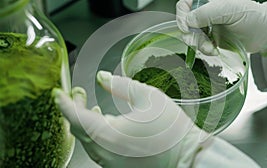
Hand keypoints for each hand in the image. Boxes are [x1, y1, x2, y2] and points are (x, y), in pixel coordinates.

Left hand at [53, 71, 259, 167]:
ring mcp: (111, 163)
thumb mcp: (149, 98)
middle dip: (75, 109)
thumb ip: (122, 85)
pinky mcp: (119, 167)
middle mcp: (105, 152)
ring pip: (87, 141)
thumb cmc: (172, 130)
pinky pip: (99, 149)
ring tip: (92, 107)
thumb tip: (103, 77)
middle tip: (79, 93)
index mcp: (108, 134)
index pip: (75, 116)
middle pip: (79, 128)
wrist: (188, 157)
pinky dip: (96, 135)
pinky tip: (106, 124)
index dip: (64, 102)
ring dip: (86, 122)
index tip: (58, 93)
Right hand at [176, 0, 266, 55]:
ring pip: (191, 35)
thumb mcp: (230, 9)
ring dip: (198, 44)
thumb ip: (207, 12)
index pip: (185, 4)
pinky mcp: (210, 38)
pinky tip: (214, 50)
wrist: (265, 34)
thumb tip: (188, 21)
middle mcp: (205, 11)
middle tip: (199, 41)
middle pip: (185, 22)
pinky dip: (204, 50)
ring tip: (211, 48)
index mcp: (208, 0)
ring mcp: (207, 26)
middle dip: (191, 34)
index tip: (186, 27)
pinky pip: (199, 45)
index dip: (181, 16)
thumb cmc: (253, 17)